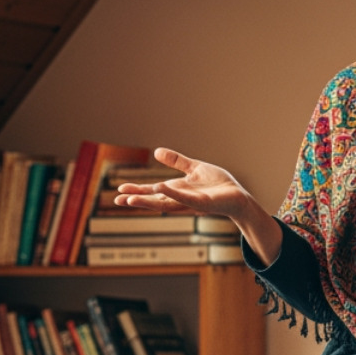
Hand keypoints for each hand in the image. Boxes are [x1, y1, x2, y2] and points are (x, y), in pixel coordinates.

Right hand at [115, 148, 257, 218]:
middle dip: (136, 201)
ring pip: (165, 202)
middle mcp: (181, 199)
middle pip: (154, 200)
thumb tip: (156, 151)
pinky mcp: (202, 203)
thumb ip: (177, 161)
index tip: (119, 191)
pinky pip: (184, 197)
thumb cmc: (218, 185)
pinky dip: (171, 192)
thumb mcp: (194, 168)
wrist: (238, 196)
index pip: (153, 192)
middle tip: (117, 201)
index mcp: (177, 191)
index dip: (137, 191)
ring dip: (148, 200)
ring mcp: (190, 202)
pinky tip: (159, 187)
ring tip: (130, 198)